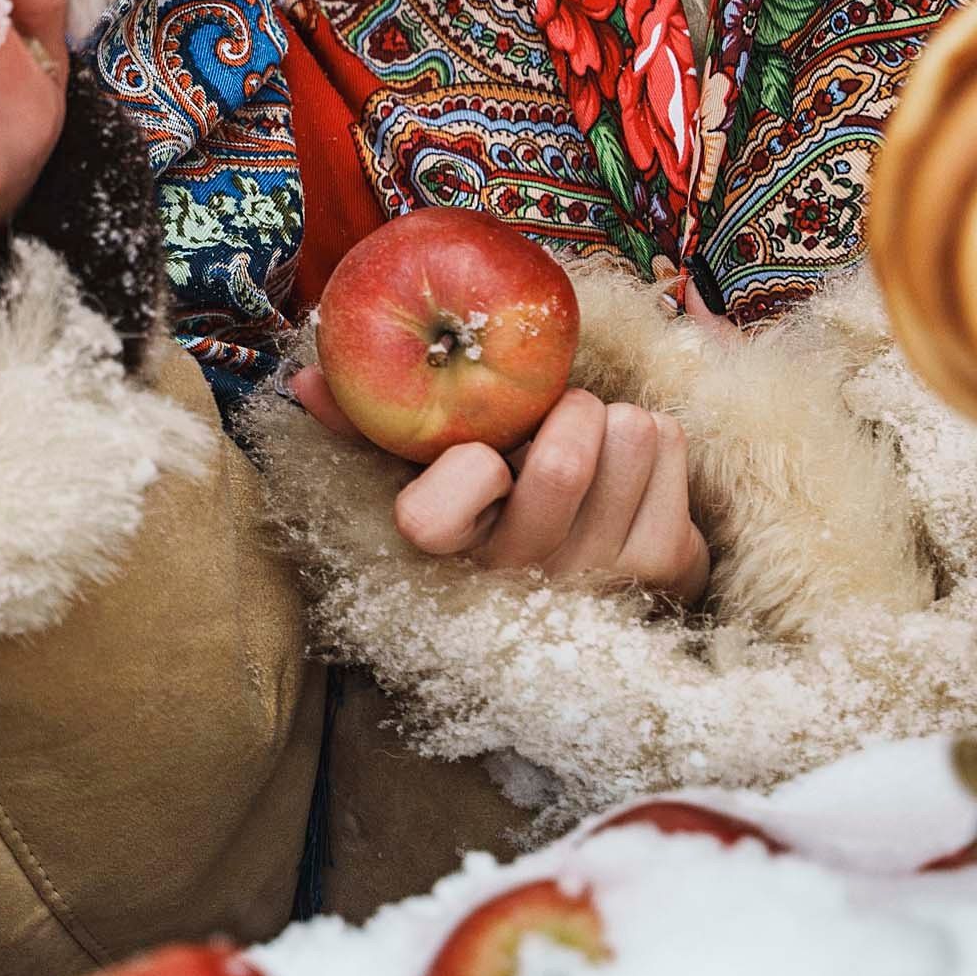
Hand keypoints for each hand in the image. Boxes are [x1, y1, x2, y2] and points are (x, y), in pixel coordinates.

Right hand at [288, 368, 709, 602]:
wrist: (587, 597)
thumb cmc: (490, 512)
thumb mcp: (420, 473)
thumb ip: (360, 425)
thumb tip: (305, 378)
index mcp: (450, 560)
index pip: (434, 519)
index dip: (469, 468)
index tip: (485, 459)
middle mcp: (527, 579)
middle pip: (567, 458)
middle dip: (568, 410)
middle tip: (557, 421)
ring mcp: (605, 577)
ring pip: (630, 434)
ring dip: (614, 420)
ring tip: (596, 448)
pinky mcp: (668, 566)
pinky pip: (670, 444)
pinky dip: (654, 438)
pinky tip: (630, 473)